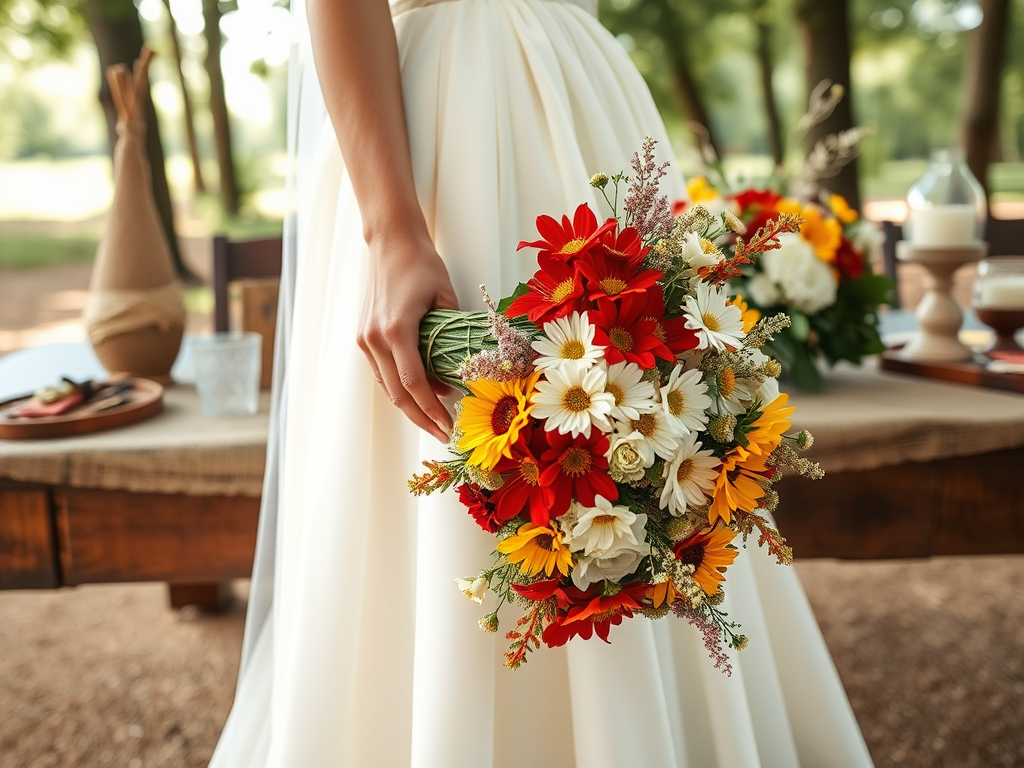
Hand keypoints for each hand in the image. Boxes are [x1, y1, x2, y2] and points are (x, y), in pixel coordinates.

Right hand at [358, 229, 458, 442]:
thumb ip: (452, 333)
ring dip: (411, 405)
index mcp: (397, 329)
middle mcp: (375, 338)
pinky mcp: (363, 337)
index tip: (448, 426)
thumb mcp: (447, 296)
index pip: (414, 384)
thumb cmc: (422, 265)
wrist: (391, 243)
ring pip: (388, 386)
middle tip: (444, 434)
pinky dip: (401, 386)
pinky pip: (382, 372)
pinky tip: (422, 393)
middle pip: (398, 394)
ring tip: (436, 418)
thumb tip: (463, 366)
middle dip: (422, 418)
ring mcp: (365, 339)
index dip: (431, 410)